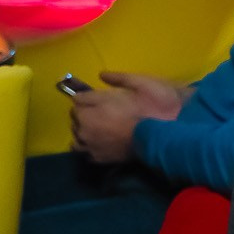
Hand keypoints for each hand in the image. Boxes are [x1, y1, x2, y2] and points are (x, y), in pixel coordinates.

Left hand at [68, 70, 185, 161]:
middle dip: (84, 116)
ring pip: (77, 140)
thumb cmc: (146, 109)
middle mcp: (84, 132)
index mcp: (87, 114)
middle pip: (75, 122)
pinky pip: (87, 153)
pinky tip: (101, 143)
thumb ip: (115, 79)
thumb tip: (101, 74)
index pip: (76, 103)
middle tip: (99, 113)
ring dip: (83, 134)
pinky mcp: (100, 159)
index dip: (87, 99)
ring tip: (97, 130)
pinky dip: (91, 148)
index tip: (96, 99)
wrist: (158, 138)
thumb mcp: (136, 85)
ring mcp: (91, 148)